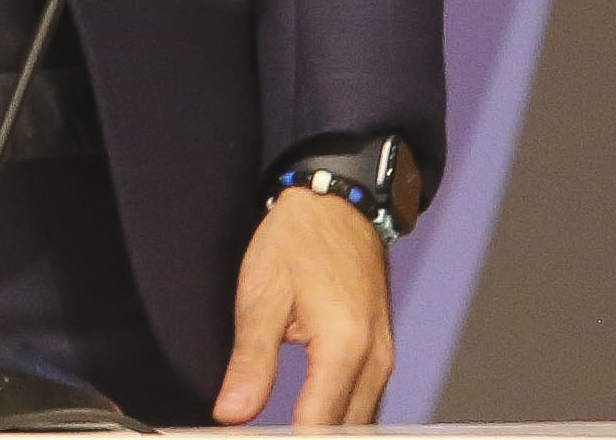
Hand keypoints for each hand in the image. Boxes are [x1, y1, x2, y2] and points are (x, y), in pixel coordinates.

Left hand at [214, 188, 393, 426]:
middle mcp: (374, 358)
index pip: (317, 427)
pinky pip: (367, 402)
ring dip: (326, 431)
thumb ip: (251, 362)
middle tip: (270, 434)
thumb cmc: (299, 238)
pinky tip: (311, 418)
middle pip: (345, 432)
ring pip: (361, 422)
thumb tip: (232, 413)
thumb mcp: (262, 295)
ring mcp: (383, 356)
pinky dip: (340, 418)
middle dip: (309, 438)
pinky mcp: (381, 351)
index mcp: (344, 346)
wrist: (337, 200)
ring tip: (287, 430)